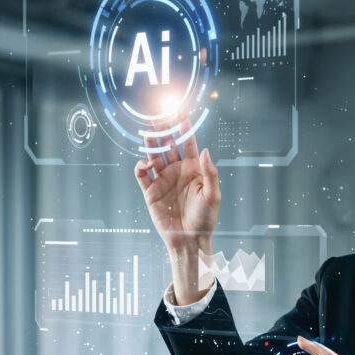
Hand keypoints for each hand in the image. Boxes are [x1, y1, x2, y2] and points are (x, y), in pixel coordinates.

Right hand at [134, 118, 220, 303]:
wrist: (189, 241)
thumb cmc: (205, 220)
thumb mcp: (213, 196)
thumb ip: (211, 173)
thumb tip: (207, 151)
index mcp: (194, 169)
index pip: (188, 144)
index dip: (184, 129)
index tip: (180, 113)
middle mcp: (177, 171)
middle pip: (169, 145)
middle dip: (164, 130)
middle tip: (159, 114)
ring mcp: (163, 180)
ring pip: (154, 155)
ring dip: (151, 143)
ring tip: (149, 130)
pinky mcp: (150, 191)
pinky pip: (142, 174)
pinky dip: (141, 165)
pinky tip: (147, 162)